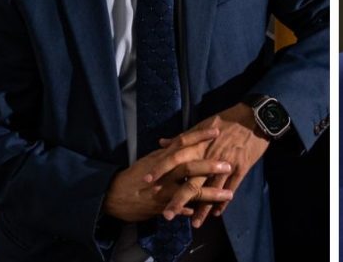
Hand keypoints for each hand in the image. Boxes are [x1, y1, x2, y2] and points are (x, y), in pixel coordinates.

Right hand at [103, 128, 234, 222]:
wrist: (113, 194)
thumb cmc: (133, 176)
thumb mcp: (149, 161)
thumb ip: (166, 155)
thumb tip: (176, 144)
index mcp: (162, 158)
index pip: (182, 142)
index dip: (199, 136)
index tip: (217, 131)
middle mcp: (163, 173)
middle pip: (189, 166)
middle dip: (209, 166)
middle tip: (228, 165)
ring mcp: (162, 190)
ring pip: (189, 191)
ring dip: (210, 193)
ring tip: (228, 195)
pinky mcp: (159, 207)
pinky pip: (179, 209)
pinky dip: (190, 210)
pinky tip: (203, 212)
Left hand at [148, 103, 270, 227]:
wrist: (254, 117)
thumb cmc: (227, 119)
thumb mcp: (202, 124)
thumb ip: (182, 137)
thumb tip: (162, 143)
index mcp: (198, 144)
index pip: (175, 158)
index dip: (161, 169)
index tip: (148, 181)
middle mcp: (209, 156)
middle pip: (191, 181)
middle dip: (179, 199)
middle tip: (167, 214)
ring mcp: (226, 164)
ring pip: (211, 190)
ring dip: (203, 208)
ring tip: (194, 224)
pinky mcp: (241, 168)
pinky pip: (231, 187)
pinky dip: (224, 201)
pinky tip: (216, 214)